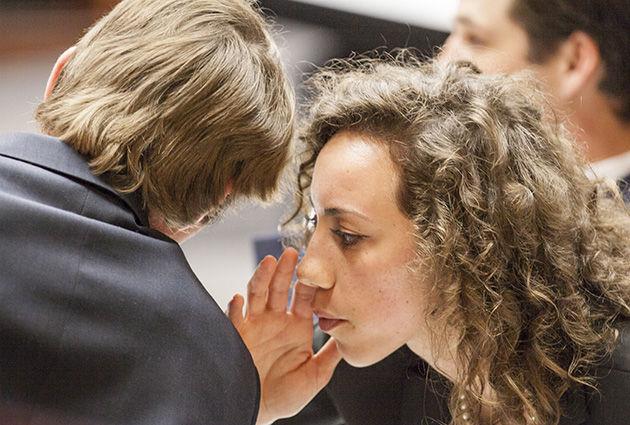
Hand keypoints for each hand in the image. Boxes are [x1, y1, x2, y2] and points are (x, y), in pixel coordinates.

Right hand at [228, 248, 340, 424]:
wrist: (259, 409)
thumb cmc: (286, 396)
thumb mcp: (315, 375)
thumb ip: (330, 355)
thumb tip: (350, 338)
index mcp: (296, 326)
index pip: (303, 297)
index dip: (308, 283)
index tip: (315, 268)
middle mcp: (275, 321)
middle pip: (279, 288)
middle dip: (285, 270)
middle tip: (292, 253)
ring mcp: (255, 325)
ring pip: (258, 294)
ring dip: (262, 277)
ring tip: (270, 262)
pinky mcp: (237, 335)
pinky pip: (234, 318)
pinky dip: (235, 307)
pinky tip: (239, 299)